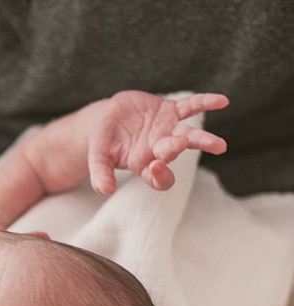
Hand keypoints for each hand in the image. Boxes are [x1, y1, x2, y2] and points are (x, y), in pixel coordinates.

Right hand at [86, 91, 228, 194]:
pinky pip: (191, 106)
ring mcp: (168, 130)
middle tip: (179, 144)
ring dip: (204, 140)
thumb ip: (101, 173)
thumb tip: (105, 191)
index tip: (154, 167)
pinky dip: (205, 102)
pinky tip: (222, 101)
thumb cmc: (103, 143)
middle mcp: (160, 150)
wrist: (107, 119)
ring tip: (220, 146)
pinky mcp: (171, 111)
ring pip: (189, 135)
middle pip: (174, 153)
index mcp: (145, 165)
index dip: (160, 175)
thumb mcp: (98, 158)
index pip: (159, 178)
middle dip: (177, 148)